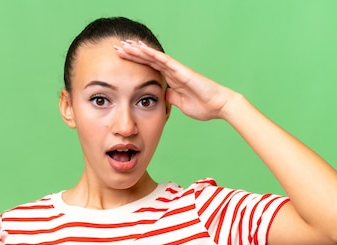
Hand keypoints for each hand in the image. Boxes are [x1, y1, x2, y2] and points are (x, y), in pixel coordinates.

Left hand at [114, 40, 238, 120]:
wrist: (219, 106)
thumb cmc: (204, 106)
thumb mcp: (180, 104)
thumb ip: (171, 98)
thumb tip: (162, 95)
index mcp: (172, 79)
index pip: (150, 68)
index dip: (136, 63)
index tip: (122, 60)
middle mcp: (173, 71)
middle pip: (149, 60)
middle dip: (133, 54)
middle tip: (118, 49)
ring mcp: (177, 69)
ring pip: (154, 57)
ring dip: (139, 51)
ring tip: (124, 45)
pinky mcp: (181, 71)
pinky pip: (164, 60)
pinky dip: (152, 54)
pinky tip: (141, 49)